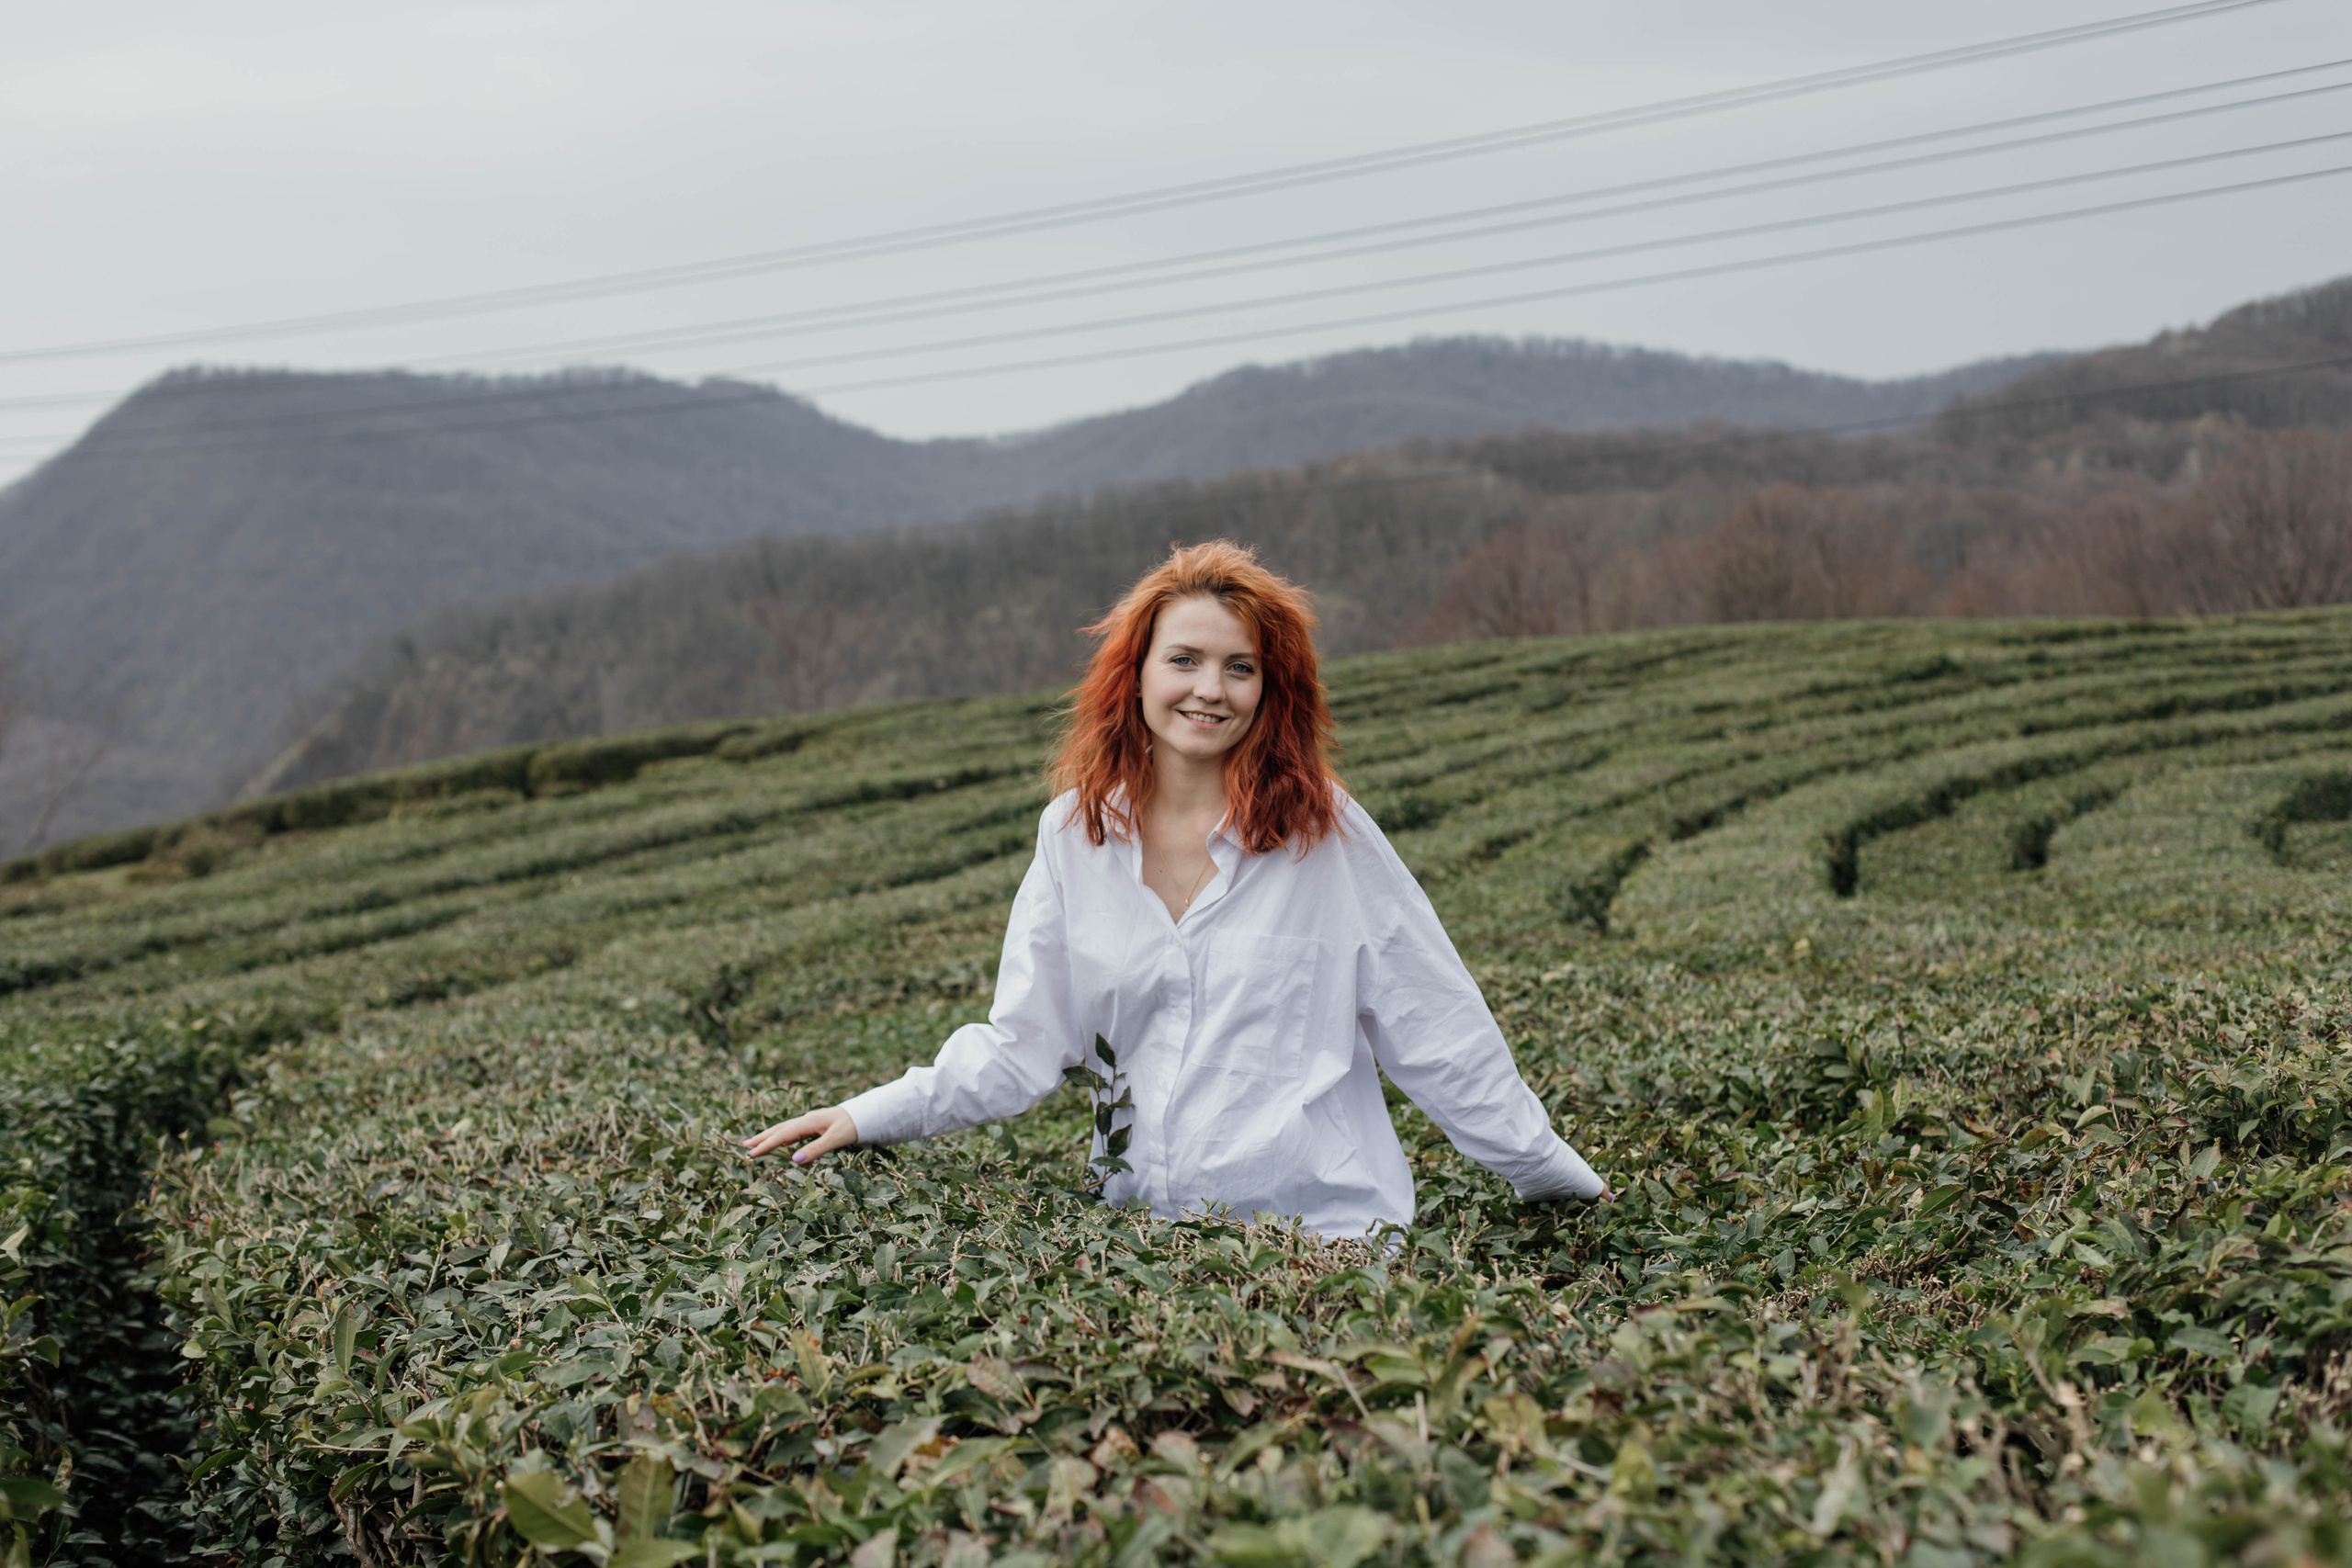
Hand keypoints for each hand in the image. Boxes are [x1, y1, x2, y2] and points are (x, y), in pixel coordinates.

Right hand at [740, 1107, 859, 1165]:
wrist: (864, 1115)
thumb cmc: (852, 1127)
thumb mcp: (836, 1140)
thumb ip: (816, 1149)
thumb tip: (794, 1160)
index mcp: (809, 1122)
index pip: (782, 1135)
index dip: (766, 1144)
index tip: (752, 1153)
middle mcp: (806, 1120)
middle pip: (779, 1129)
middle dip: (762, 1138)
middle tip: (744, 1146)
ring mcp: (809, 1122)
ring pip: (785, 1129)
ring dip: (769, 1136)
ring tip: (755, 1143)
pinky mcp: (814, 1125)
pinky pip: (793, 1131)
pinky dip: (782, 1136)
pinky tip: (780, 1142)